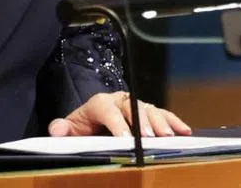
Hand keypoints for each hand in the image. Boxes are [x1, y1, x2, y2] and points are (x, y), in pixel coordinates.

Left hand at [48, 91, 191, 137]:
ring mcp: (134, 105)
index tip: (125, 139)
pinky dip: (173, 121)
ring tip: (168, 136)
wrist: (92, 121)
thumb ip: (63, 129)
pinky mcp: (146, 112)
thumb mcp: (70, 128)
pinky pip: (162, 114)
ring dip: (160, 122)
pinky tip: (184, 130)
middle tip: (151, 138)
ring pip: (149, 109)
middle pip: (132, 107)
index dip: (116, 124)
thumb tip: (57, 129)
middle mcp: (119, 100)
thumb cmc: (83, 127)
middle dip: (142, 122)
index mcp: (99, 103)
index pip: (107, 110)